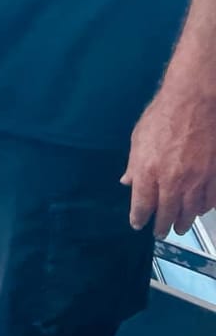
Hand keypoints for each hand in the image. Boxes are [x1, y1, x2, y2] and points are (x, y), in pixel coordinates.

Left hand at [123, 78, 215, 237]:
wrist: (195, 103)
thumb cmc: (163, 116)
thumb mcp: (138, 139)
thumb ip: (134, 165)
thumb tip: (127, 181)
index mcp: (149, 172)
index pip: (142, 205)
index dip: (140, 218)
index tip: (139, 224)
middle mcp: (173, 181)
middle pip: (167, 213)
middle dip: (162, 226)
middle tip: (160, 233)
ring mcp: (197, 180)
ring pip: (191, 211)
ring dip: (184, 221)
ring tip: (180, 226)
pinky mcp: (215, 175)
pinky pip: (210, 200)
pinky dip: (204, 208)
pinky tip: (200, 209)